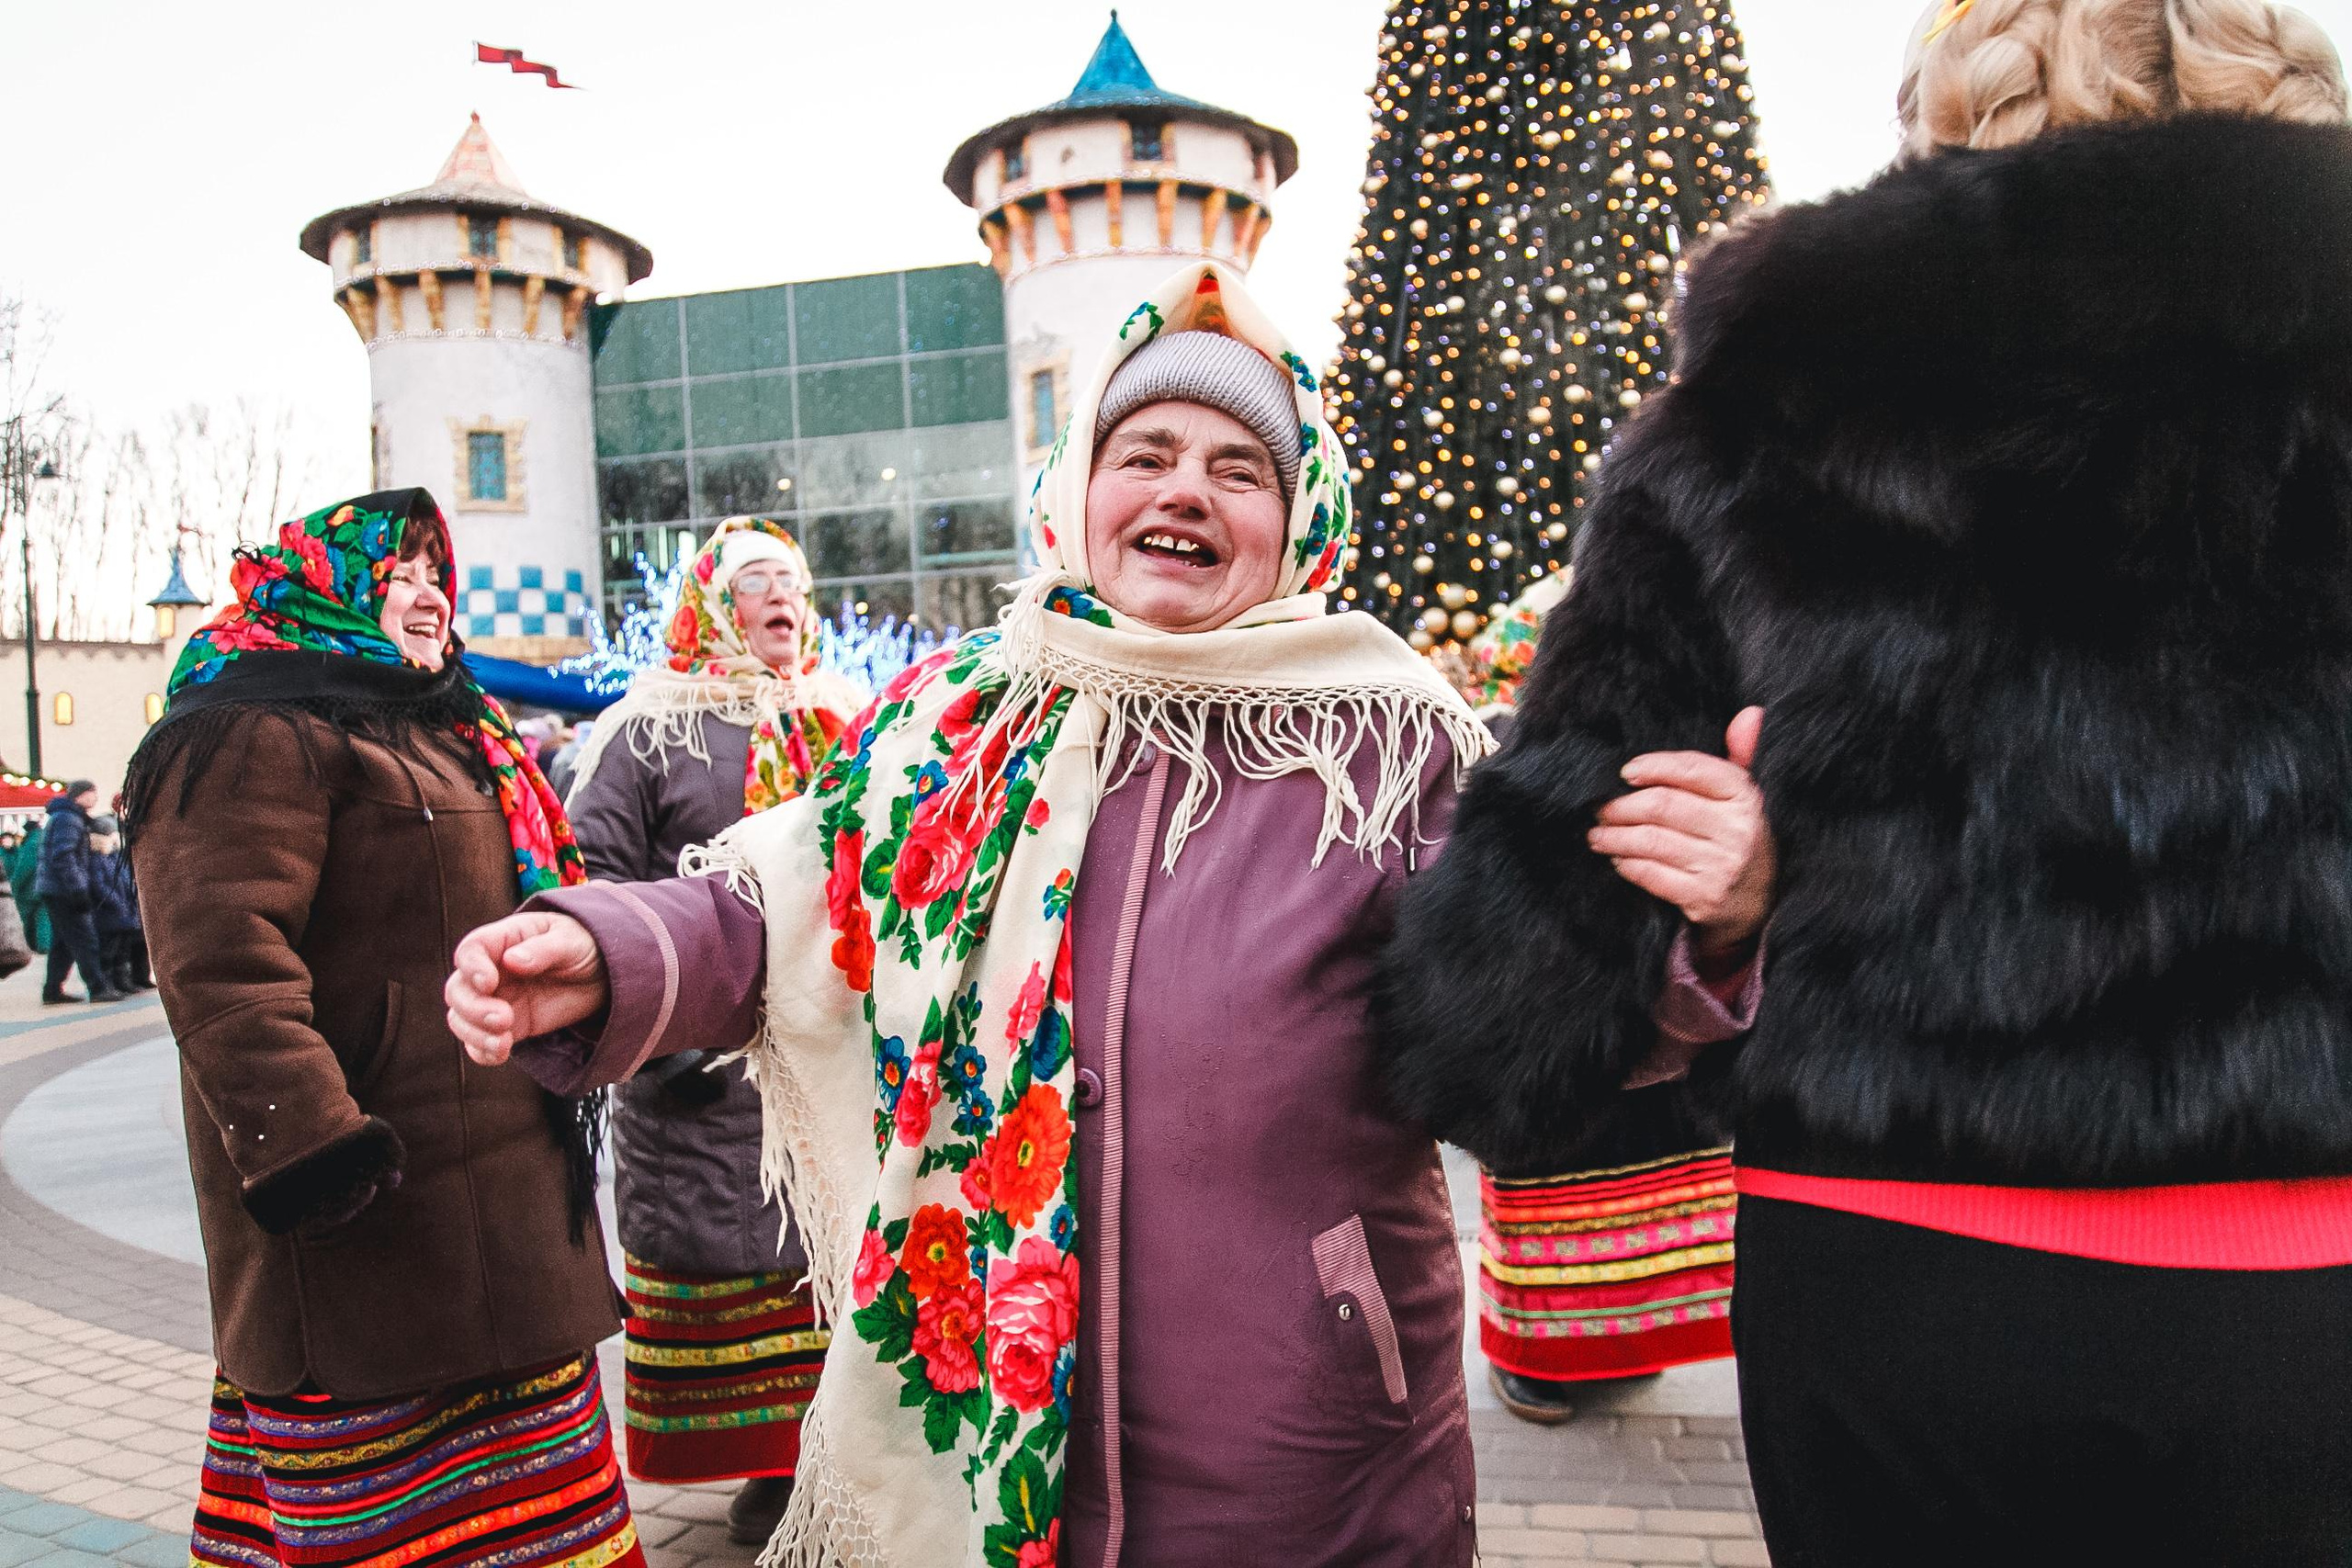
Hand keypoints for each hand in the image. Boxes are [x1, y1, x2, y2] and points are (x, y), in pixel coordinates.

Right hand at [444, 911, 607, 1064]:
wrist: (600, 975)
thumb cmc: (581, 946)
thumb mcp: (571, 941)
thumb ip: (543, 949)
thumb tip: (512, 960)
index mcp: (503, 941)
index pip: (471, 950)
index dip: (472, 967)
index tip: (488, 983)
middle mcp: (490, 971)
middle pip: (458, 990)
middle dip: (473, 1008)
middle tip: (504, 1018)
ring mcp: (495, 1000)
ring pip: (461, 1018)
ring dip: (474, 1034)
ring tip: (503, 1043)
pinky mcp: (506, 1026)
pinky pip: (479, 1042)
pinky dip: (482, 1052)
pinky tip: (500, 1054)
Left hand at [1590, 707, 1775, 955]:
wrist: (1762, 903)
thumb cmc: (1740, 837)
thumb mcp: (1745, 798)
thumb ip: (1741, 754)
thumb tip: (1750, 713)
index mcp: (1746, 796)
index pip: (1693, 769)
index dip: (1654, 766)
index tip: (1625, 772)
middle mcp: (1737, 830)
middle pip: (1663, 806)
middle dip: (1621, 806)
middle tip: (1599, 807)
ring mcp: (1722, 867)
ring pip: (1652, 842)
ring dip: (1615, 836)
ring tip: (1596, 833)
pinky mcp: (1705, 899)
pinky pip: (1653, 875)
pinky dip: (1628, 865)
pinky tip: (1617, 858)